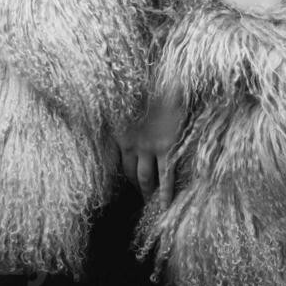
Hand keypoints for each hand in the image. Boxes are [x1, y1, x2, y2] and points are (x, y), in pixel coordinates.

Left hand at [115, 86, 186, 209]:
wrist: (162, 79)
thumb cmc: (145, 85)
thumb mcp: (129, 100)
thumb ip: (127, 112)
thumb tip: (120, 110)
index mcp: (122, 132)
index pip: (119, 161)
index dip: (124, 174)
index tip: (128, 184)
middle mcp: (132, 143)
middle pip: (130, 173)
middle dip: (134, 187)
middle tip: (140, 199)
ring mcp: (149, 147)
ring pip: (145, 178)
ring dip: (146, 192)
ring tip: (151, 205)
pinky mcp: (166, 146)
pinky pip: (165, 175)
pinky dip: (166, 193)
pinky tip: (166, 206)